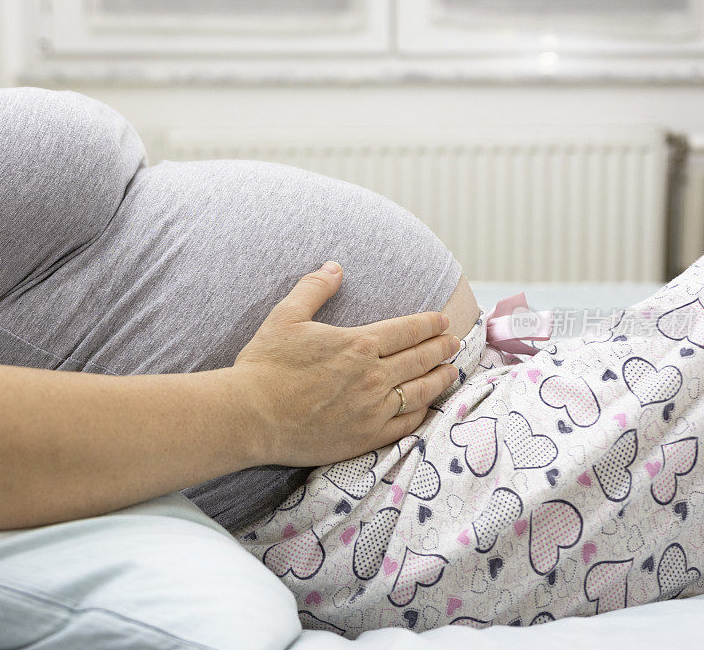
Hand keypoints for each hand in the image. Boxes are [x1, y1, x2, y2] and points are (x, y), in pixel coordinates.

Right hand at [233, 261, 459, 466]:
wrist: (250, 416)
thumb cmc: (265, 365)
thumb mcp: (286, 316)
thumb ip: (314, 288)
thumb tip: (334, 266)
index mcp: (358, 344)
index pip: (407, 330)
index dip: (429, 324)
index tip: (442, 321)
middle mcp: (373, 377)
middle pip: (420, 359)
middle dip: (441, 348)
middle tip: (453, 343)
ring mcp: (373, 409)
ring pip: (420, 391)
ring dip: (440, 378)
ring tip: (450, 370)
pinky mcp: (366, 437)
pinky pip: (406, 424)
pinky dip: (422, 412)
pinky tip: (426, 406)